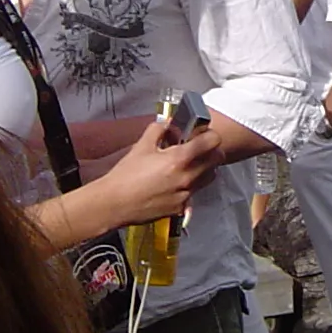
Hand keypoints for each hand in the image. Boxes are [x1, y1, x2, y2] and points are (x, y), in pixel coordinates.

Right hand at [98, 119, 224, 226]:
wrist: (115, 203)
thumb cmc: (125, 177)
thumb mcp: (141, 146)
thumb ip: (158, 130)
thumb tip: (168, 124)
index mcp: (179, 159)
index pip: (212, 142)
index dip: (209, 135)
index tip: (202, 134)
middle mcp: (187, 178)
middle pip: (217, 160)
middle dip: (211, 151)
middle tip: (198, 148)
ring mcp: (185, 194)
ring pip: (208, 177)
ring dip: (204, 168)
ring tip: (187, 165)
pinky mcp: (180, 208)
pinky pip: (193, 193)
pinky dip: (189, 185)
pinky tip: (174, 183)